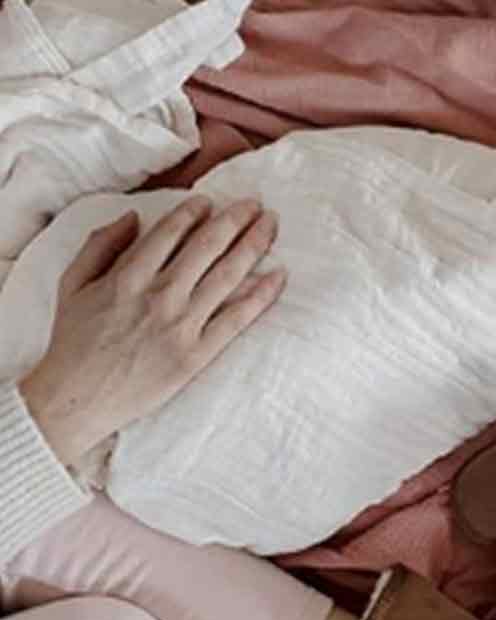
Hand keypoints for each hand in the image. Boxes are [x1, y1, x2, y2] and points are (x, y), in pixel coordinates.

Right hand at [19, 197, 284, 463]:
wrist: (77, 398)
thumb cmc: (73, 341)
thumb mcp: (72, 284)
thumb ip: (100, 246)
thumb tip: (131, 216)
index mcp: (127, 276)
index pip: (170, 233)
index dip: (194, 212)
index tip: (210, 201)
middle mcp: (159, 296)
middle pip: (207, 247)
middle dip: (235, 219)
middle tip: (256, 203)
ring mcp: (182, 325)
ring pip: (227, 275)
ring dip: (253, 245)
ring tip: (271, 225)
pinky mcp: (198, 354)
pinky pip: (237, 319)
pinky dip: (261, 295)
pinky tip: (279, 276)